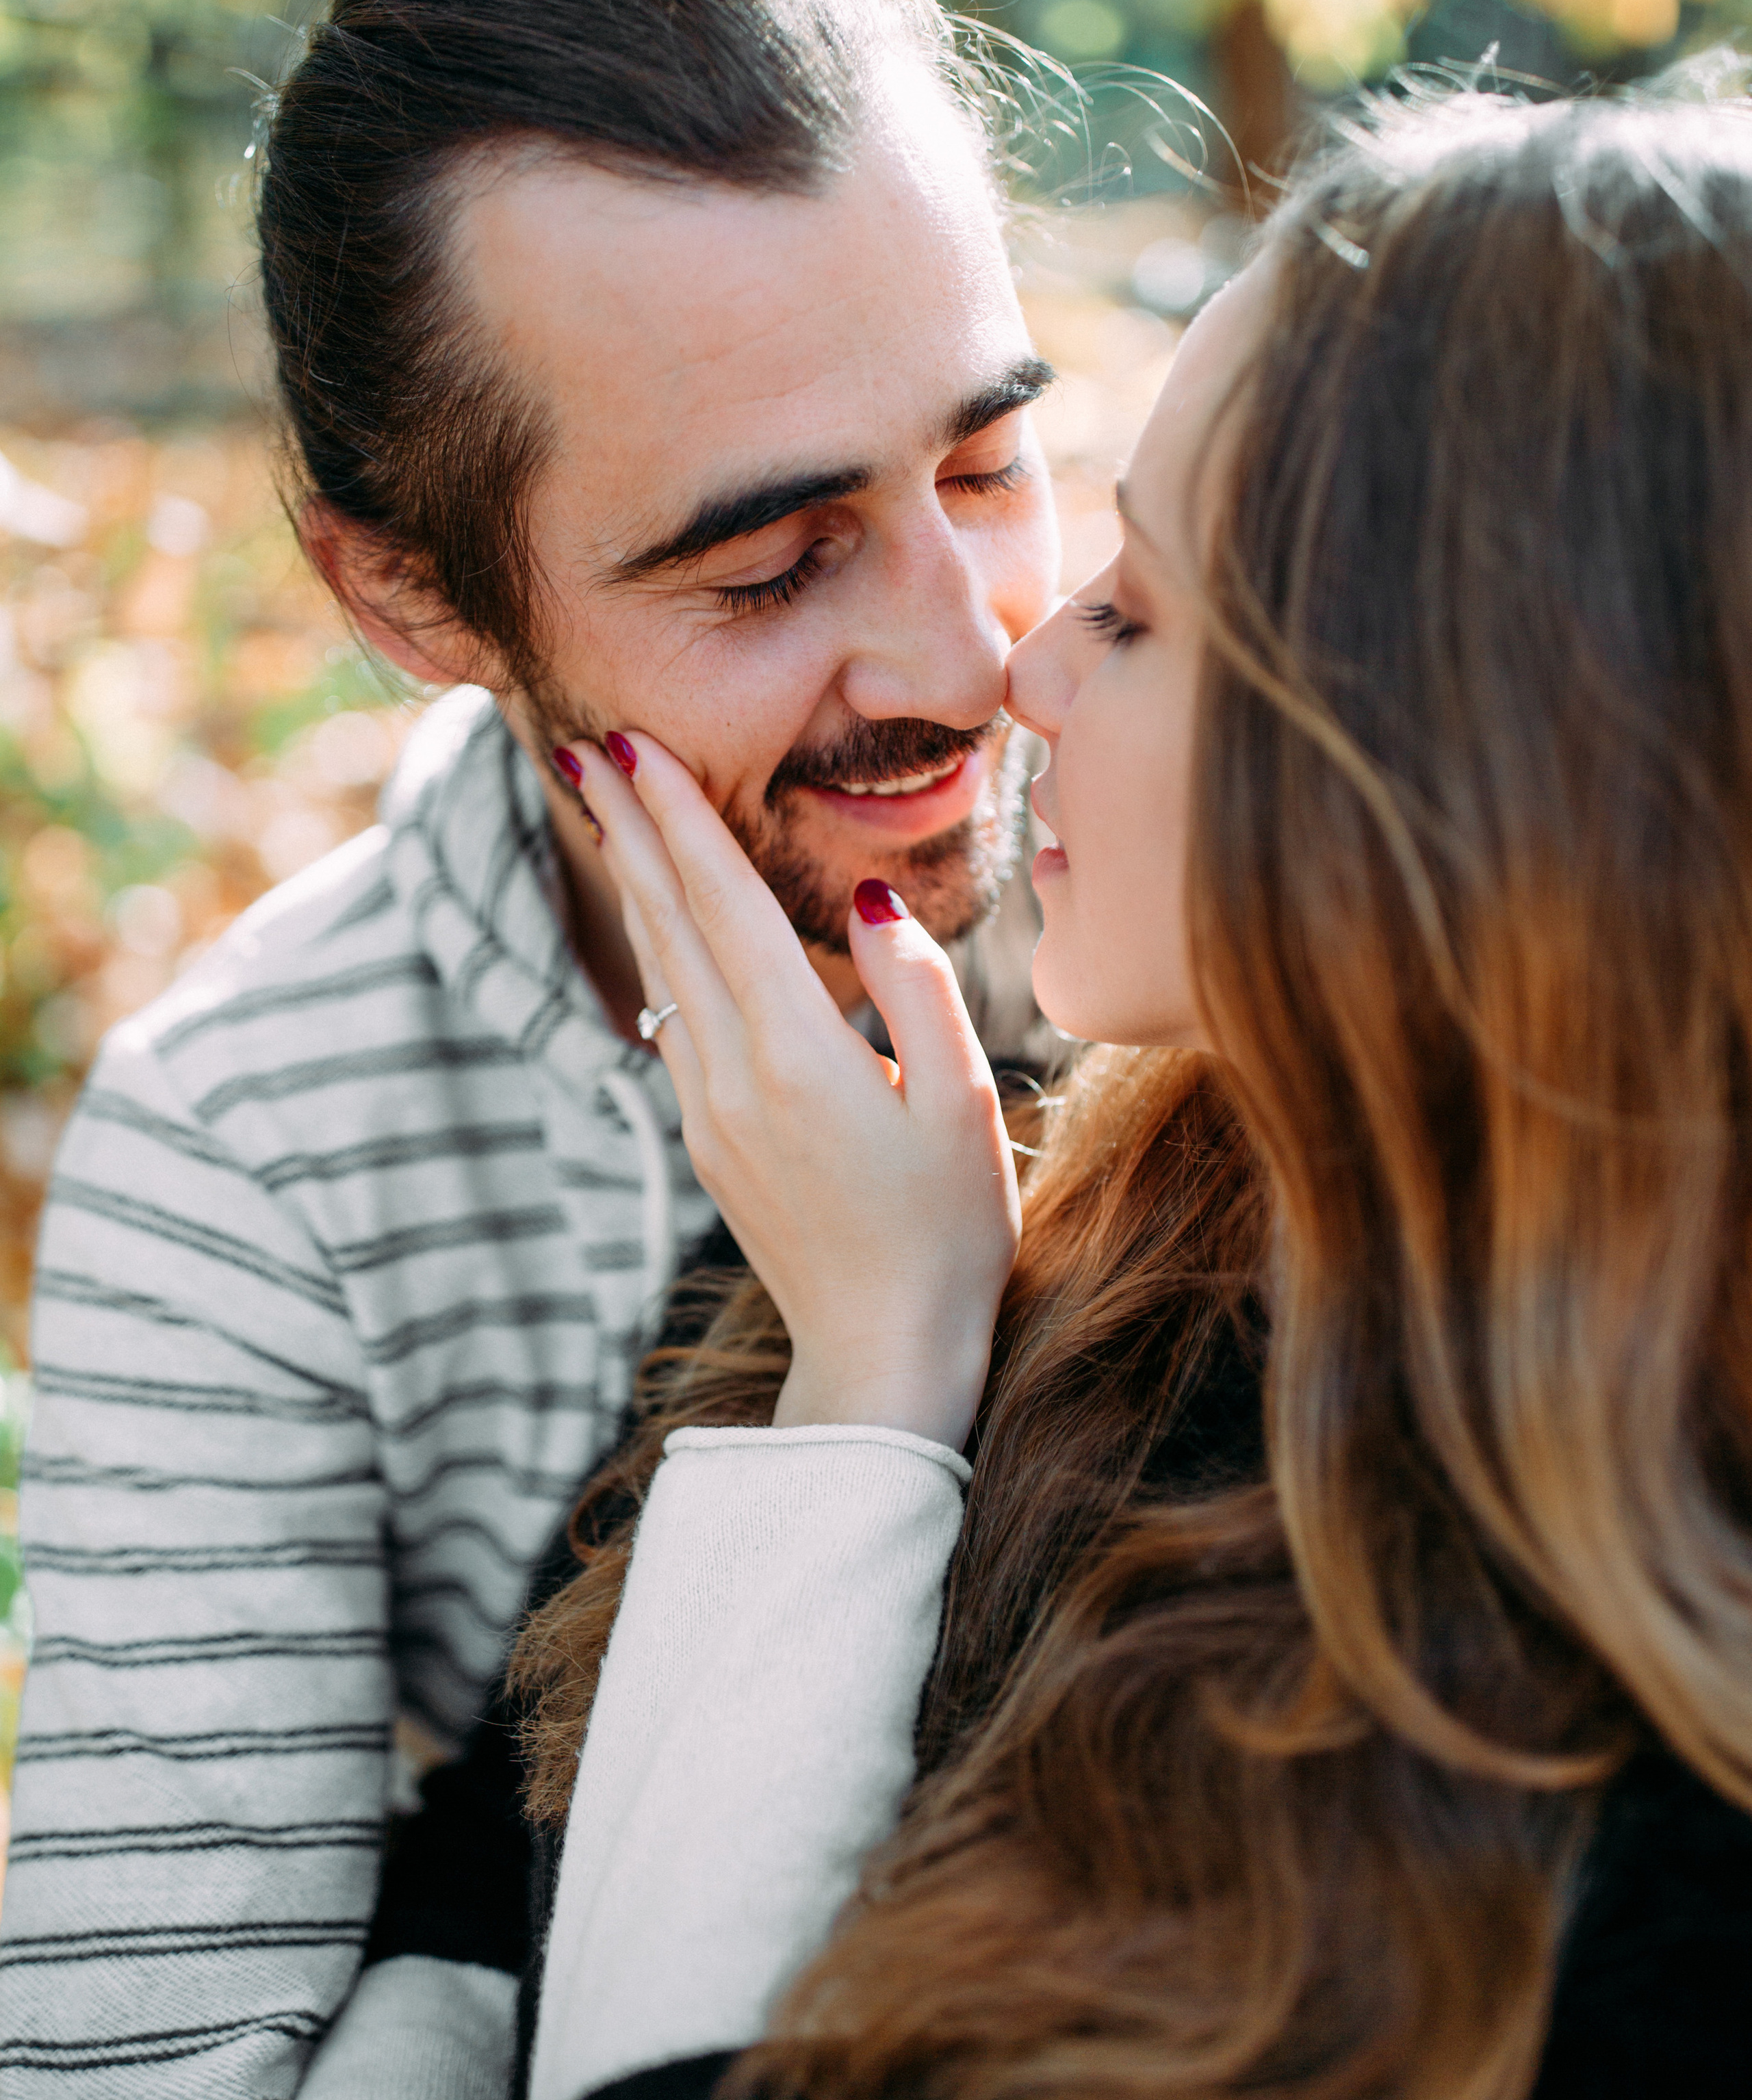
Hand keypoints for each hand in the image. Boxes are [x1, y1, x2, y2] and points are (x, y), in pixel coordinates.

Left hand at [570, 731, 1020, 1447]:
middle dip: (629, 827)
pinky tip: (654, 922)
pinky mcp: (706, 1141)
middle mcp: (730, 1075)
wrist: (882, 1355)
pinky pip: (671, 1020)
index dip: (678, 818)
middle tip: (587, 745)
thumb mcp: (963, 1099)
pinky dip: (657, 950)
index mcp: (796, 1054)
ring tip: (605, 809)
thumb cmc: (947, 1229)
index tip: (634, 745)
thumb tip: (868, 897)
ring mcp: (707, 1111)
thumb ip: (916, 986)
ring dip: (633, 882)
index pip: (724, 905)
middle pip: (670, 924)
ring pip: (660, 969)